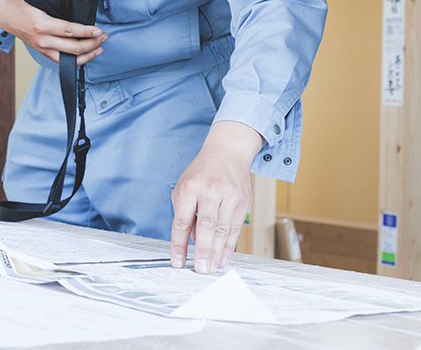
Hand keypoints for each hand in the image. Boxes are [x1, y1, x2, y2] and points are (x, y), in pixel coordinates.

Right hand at [0, 0, 106, 64]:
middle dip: (91, 43)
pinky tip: (88, 55)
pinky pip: (62, 62)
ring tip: (100, 47)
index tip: (97, 30)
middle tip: (103, 37)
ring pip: (68, 59)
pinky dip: (76, 61)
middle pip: (72, 47)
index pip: (68, 31)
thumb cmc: (20, 5)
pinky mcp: (44, 53)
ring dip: (87, 54)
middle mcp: (42, 39)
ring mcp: (43, 48)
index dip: (85, 32)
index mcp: (41, 24)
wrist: (6, 16)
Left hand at [170, 121, 264, 273]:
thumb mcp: (184, 187)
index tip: (177, 262)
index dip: (179, 244)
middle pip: (206, 226)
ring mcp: (229, 196)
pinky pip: (235, 228)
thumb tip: (191, 241)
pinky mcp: (243, 201)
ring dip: (216, 252)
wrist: (228, 152)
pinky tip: (223, 258)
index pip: (182, 221)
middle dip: (203, 251)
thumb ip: (185, 214)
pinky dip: (229, 245)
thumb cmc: (202, 172)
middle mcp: (210, 191)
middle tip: (200, 270)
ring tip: (211, 268)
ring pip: (223, 229)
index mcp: (190, 188)